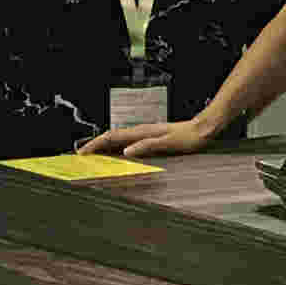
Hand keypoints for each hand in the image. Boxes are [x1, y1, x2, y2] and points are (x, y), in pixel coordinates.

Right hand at [81, 115, 223, 157]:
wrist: (204, 128)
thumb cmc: (190, 137)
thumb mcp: (169, 143)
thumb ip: (148, 146)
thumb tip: (127, 151)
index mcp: (142, 132)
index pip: (112, 137)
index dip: (95, 145)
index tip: (82, 154)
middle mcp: (142, 131)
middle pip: (112, 137)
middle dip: (94, 145)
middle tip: (81, 156)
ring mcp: (146, 133)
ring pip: (119, 139)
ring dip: (104, 146)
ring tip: (93, 156)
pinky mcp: (152, 137)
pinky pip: (128, 142)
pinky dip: (117, 147)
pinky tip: (117, 154)